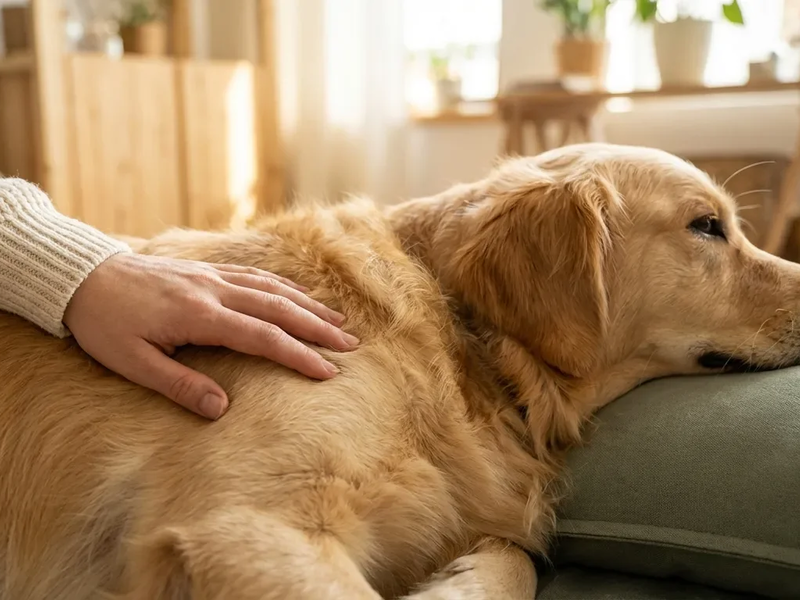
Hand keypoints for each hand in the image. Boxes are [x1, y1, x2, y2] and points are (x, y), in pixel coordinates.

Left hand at [63, 254, 356, 418]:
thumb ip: (179, 385)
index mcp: (199, 316)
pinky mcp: (208, 270)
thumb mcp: (132, 363)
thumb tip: (222, 410)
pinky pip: (256, 275)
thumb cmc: (105, 324)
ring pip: (273, 288)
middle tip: (350, 345)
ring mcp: (213, 277)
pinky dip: (285, 286)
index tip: (327, 371)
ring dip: (308, 305)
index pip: (262, 337)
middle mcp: (215, 291)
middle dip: (318, 328)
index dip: (298, 355)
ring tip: (339, 321)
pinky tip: (300, 294)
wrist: (83, 276)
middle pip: (279, 308)